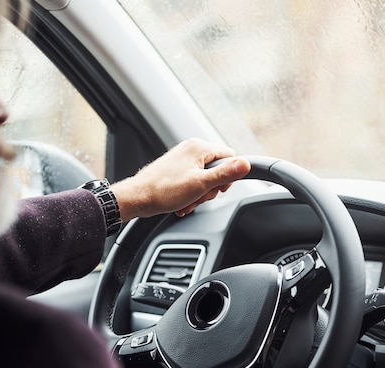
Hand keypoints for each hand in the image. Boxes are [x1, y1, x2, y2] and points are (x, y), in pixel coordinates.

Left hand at [111, 138, 250, 219]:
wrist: (138, 198)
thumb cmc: (164, 190)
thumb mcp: (201, 184)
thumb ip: (226, 173)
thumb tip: (247, 163)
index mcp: (199, 147)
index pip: (230, 157)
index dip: (228, 176)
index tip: (217, 188)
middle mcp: (191, 149)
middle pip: (217, 169)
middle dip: (211, 188)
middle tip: (199, 196)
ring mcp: (182, 159)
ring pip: (205, 178)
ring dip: (199, 194)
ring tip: (188, 201)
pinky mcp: (175, 170)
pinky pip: (192, 182)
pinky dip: (190, 195)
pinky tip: (182, 203)